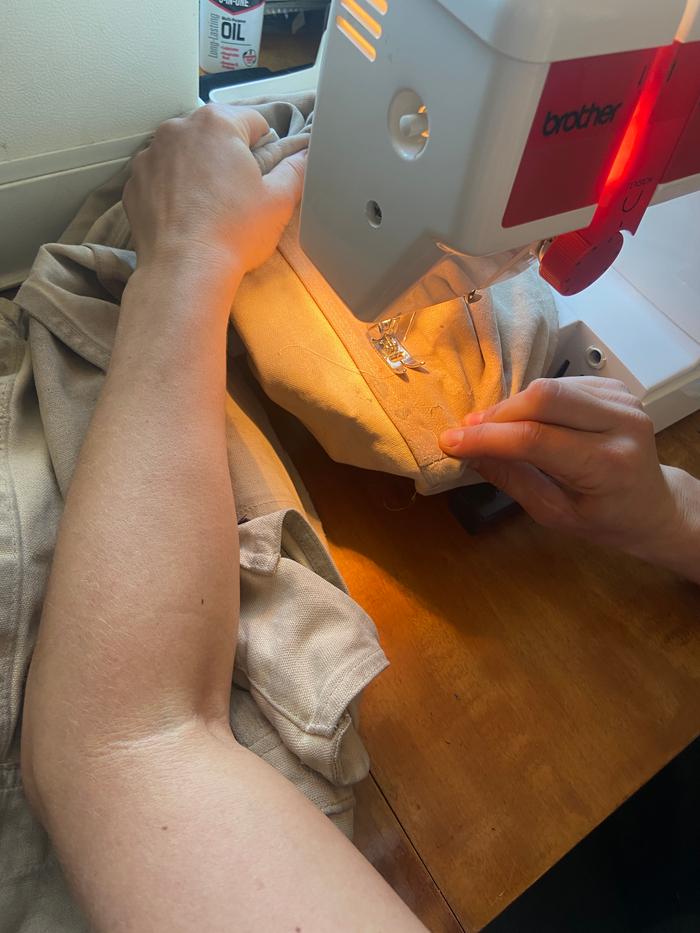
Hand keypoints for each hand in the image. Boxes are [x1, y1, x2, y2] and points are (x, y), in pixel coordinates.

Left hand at [123, 104, 305, 287]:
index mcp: (217, 123)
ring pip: (186, 153)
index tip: (262, 175)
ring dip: (199, 170)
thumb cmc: (232, 233)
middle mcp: (179, 129)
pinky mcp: (135, 182)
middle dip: (228, 157)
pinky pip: (161, 176)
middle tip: (237, 195)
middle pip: (216, 134)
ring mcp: (151, 154)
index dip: (266, 148)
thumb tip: (305, 158)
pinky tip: (186, 216)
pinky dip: (173, 189)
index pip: (254, 121)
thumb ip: (297, 170)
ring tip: (210, 208)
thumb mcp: (279, 201)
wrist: (185, 270)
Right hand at [439, 377, 692, 559]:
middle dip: (498, 413)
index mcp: (607, 465)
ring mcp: (623, 401)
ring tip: (495, 430)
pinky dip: (535, 402)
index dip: (487, 437)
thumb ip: (512, 479)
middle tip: (469, 431)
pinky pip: (562, 384)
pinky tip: (530, 421)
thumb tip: (466, 452)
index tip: (449, 441)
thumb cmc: (602, 518)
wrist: (652, 505)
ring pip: (550, 387)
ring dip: (513, 407)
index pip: (535, 439)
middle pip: (544, 398)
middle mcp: (621, 425)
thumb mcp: (553, 514)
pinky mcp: (616, 388)